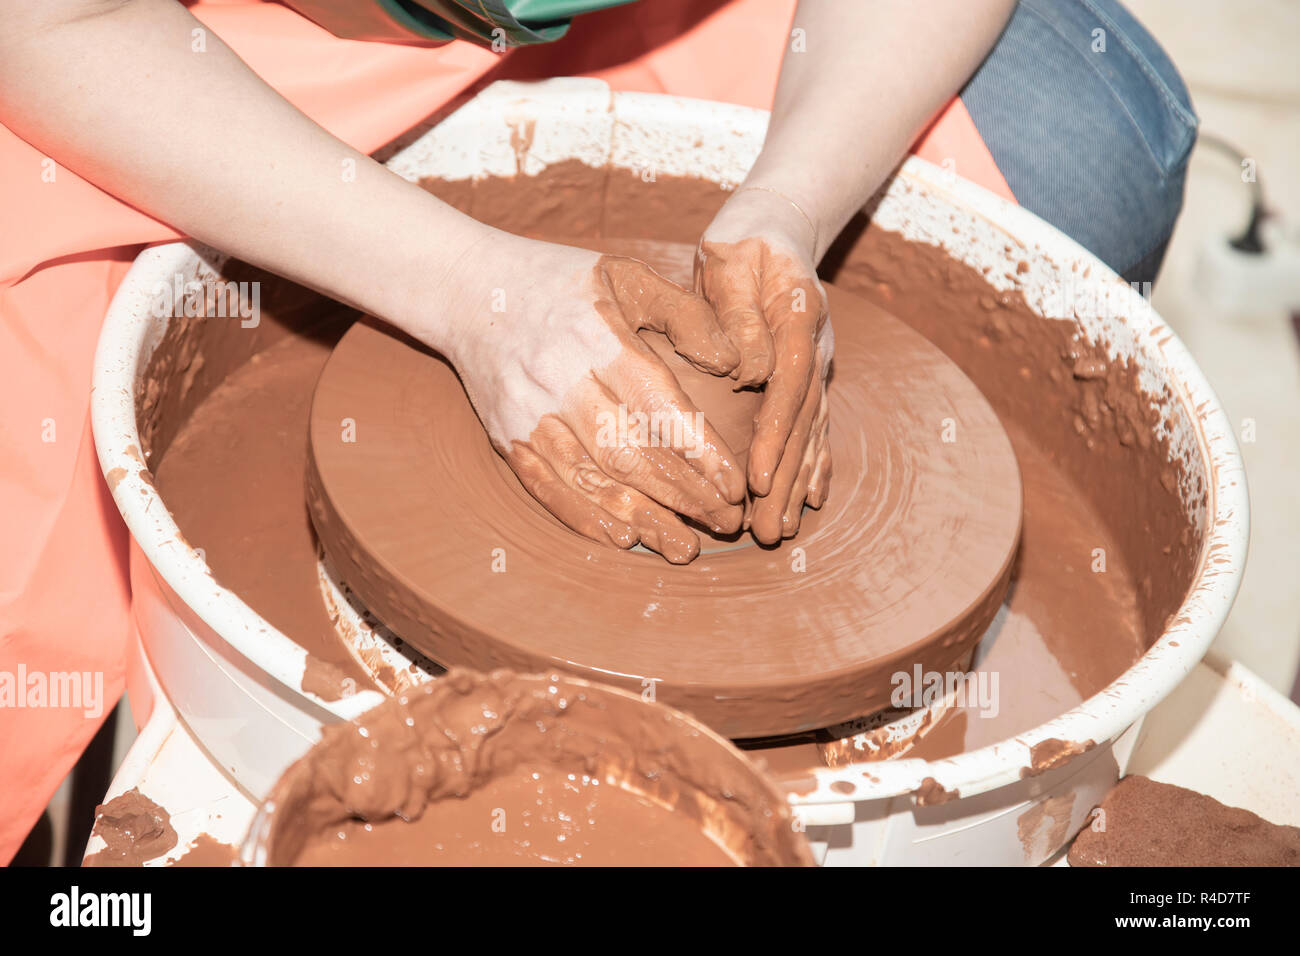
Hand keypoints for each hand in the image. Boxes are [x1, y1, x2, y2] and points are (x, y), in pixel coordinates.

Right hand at [436, 234, 746, 562]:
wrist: (468, 290)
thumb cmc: (563, 282)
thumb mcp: (628, 274)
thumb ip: (686, 314)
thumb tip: (735, 364)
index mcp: (595, 335)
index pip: (657, 405)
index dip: (699, 451)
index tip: (734, 485)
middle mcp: (558, 377)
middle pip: (629, 451)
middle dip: (683, 494)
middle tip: (726, 522)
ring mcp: (527, 413)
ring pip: (591, 478)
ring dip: (642, 518)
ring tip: (684, 546)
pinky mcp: (506, 437)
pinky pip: (548, 488)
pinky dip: (586, 517)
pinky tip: (623, 538)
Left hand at [696, 188, 833, 544]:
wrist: (776, 224)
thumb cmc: (741, 240)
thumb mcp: (730, 259)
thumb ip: (735, 311)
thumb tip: (746, 370)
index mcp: (796, 317)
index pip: (788, 386)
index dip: (774, 435)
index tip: (756, 478)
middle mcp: (815, 346)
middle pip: (804, 422)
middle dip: (786, 479)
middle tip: (769, 529)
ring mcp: (818, 361)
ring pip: (812, 430)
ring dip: (797, 483)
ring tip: (783, 530)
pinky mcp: (809, 372)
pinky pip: (816, 424)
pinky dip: (814, 462)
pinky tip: (811, 498)